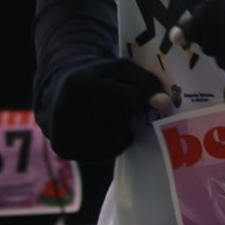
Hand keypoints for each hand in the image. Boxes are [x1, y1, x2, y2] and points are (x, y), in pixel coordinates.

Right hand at [47, 57, 164, 160]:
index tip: (142, 99)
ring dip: (122, 132)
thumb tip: (163, 103)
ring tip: (112, 118)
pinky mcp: (64, 149)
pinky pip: (103, 155)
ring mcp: (62, 131)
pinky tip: (104, 131)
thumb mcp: (122, 69)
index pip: (129, 99)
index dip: (141, 99)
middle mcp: (65, 108)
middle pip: (121, 122)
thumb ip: (146, 81)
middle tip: (121, 107)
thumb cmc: (100, 78)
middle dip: (129, 115)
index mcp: (80, 83)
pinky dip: (111, 146)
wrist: (61, 91)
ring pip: (114, 142)